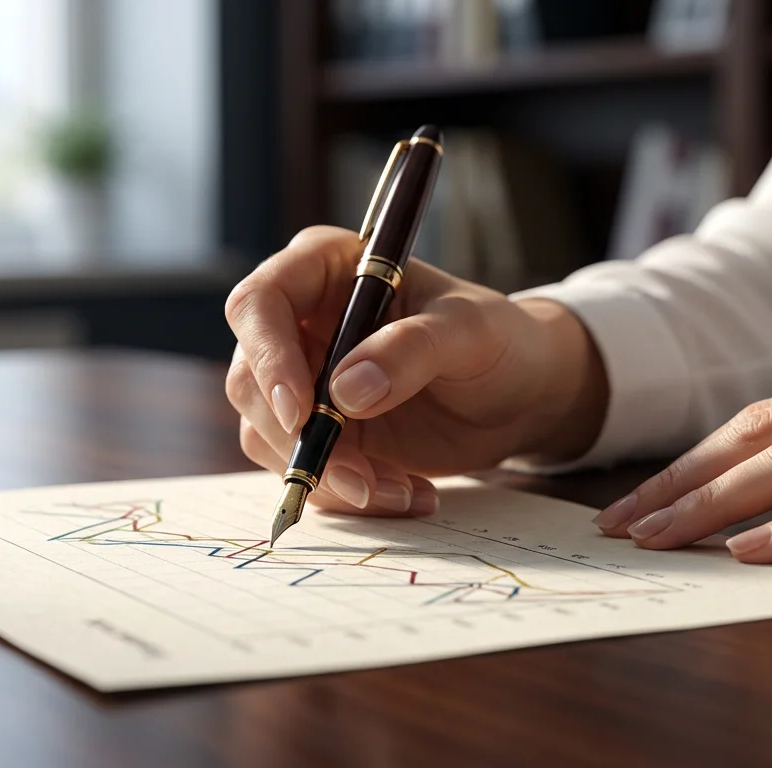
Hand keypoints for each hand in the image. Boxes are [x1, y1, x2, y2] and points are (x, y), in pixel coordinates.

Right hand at [225, 226, 606, 516]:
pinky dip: (349, 495)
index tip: (302, 412)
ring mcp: (304, 382)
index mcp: (325, 269)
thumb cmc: (498, 340)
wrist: (521, 394)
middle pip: (250, 380)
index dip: (268, 357)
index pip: (260, 303)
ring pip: (269, 435)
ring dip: (328, 477)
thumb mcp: (470, 331)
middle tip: (361, 478)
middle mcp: (301, 323)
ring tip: (401, 491)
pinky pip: (304, 470)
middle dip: (299, 439)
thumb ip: (412, 349)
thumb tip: (345, 391)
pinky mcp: (320, 433)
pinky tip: (408, 494)